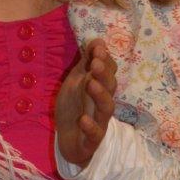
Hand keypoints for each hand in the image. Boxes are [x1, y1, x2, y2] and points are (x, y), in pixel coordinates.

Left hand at [55, 39, 116, 167]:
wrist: (69, 140)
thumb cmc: (75, 106)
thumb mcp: (77, 81)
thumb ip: (86, 62)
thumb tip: (98, 40)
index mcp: (99, 87)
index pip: (108, 72)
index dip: (104, 60)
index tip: (98, 47)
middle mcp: (102, 102)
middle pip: (110, 87)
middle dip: (104, 74)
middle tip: (95, 63)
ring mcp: (99, 121)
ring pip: (106, 108)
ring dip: (100, 95)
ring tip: (90, 84)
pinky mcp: (91, 140)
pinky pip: (95, 134)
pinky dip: (90, 127)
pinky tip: (83, 119)